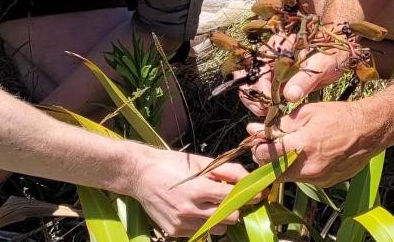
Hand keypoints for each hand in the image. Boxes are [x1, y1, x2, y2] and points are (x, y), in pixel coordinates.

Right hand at [128, 147, 248, 237]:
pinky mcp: (174, 231)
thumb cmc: (170, 164)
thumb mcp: (200, 162)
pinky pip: (200, 232)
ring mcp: (181, 222)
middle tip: (229, 198)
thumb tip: (248, 178)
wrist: (139, 175)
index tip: (253, 193)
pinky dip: (203, 223)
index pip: (232, 198)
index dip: (245, 195)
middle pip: (230, 218)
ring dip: (220, 218)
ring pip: (218, 229)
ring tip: (211, 205)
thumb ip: (226, 170)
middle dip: (234, 208)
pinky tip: (195, 210)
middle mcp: (190, 209)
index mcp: (197, 189)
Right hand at [238, 39, 347, 116]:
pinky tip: (273, 110)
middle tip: (263, 112)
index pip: (256, 67)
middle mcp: (271, 55)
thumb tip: (289, 96)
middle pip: (248, 75)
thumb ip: (305, 79)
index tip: (269, 104)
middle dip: (252, 95)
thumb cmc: (333, 51)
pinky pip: (264, 88)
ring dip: (256, 100)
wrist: (343, 48)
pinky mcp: (278, 76)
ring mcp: (272, 65)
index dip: (259, 88)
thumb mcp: (322, 64)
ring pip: (252, 83)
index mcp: (278, 46)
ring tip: (268, 114)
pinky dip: (264, 100)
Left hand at [249, 99, 386, 186]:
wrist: (368, 130)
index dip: (258, 147)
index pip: (266, 154)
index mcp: (303, 145)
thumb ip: (280, 124)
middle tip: (272, 145)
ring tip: (293, 148)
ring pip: (287, 177)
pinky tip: (308, 155)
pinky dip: (299, 169)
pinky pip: (303, 179)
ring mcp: (318, 178)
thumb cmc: (338, 116)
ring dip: (283, 165)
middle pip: (273, 171)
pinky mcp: (325, 183)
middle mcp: (309, 167)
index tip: (258, 140)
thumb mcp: (306, 112)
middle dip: (267, 159)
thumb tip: (254, 129)